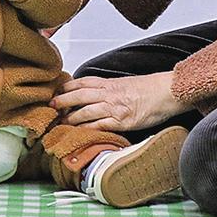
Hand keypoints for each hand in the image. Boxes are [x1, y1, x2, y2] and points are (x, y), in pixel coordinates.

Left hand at [51, 73, 186, 132]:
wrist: (166, 92)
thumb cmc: (148, 89)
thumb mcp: (125, 84)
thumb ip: (108, 89)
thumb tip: (95, 94)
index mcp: (109, 83)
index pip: (82, 83)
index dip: (66, 88)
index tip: (56, 92)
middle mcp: (109, 94)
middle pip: (79, 95)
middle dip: (62, 101)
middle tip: (50, 107)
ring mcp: (114, 108)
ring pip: (85, 111)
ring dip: (71, 118)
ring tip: (60, 123)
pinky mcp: (122, 122)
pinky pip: (100, 125)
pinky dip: (87, 129)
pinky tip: (78, 133)